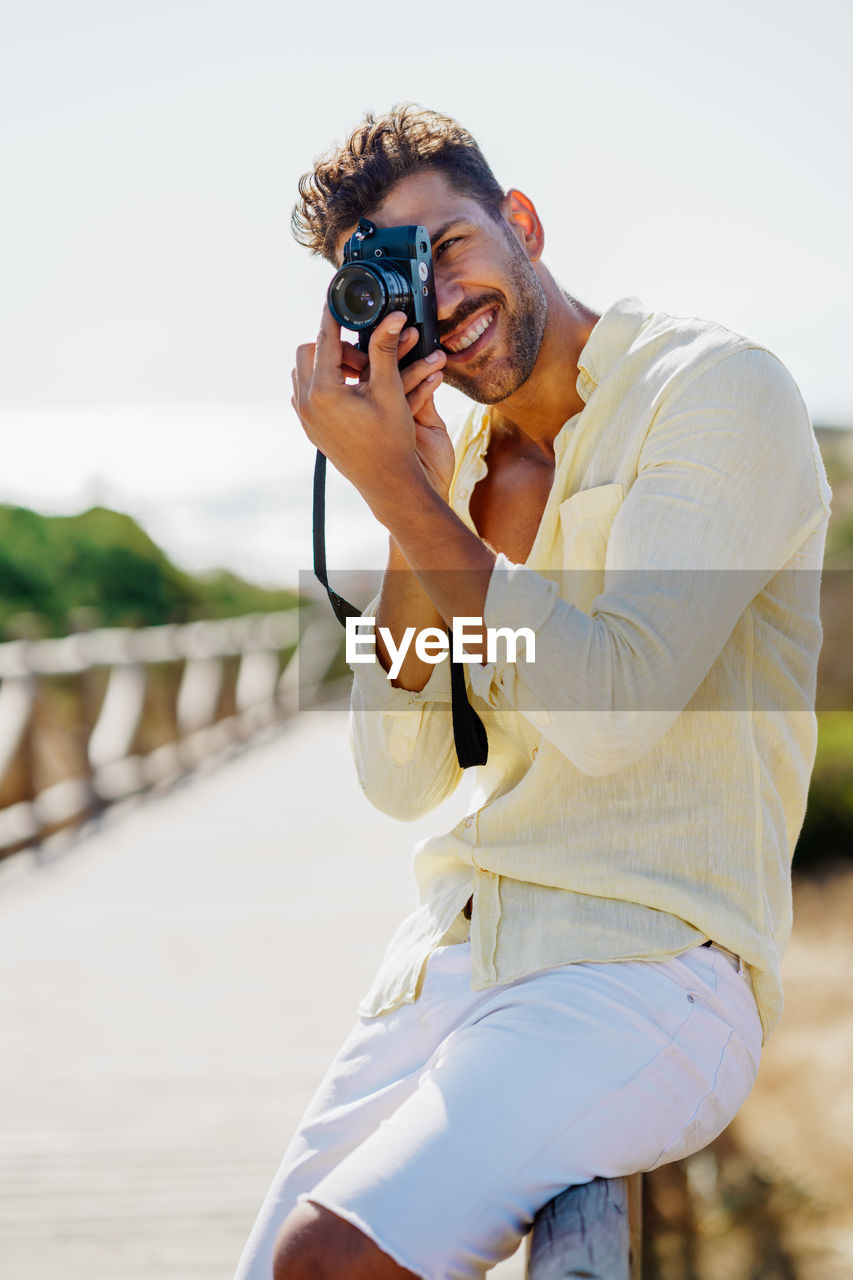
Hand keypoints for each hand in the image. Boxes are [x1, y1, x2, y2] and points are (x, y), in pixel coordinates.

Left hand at [292, 306, 452, 513]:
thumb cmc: (391, 439)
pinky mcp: (309, 429)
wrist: (388, 482)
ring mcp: (305, 418)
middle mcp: (307, 403)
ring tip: (357, 373)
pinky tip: (348, 390)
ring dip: (326, 364)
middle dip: (333, 346)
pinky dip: (322, 384)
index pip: (325, 338)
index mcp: (323, 390)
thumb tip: (391, 316)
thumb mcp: (389, 389)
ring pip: (304, 372)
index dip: (332, 313)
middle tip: (361, 355)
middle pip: (308, 351)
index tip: (334, 295)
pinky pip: (305, 393)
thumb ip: (384, 349)